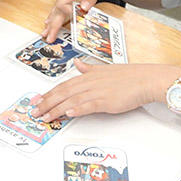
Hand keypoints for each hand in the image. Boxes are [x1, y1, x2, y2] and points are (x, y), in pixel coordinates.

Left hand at [30, 60, 178, 120]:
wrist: (145, 79)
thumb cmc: (128, 76)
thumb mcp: (104, 69)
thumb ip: (89, 68)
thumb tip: (78, 64)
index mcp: (88, 75)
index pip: (64, 85)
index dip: (50, 93)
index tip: (38, 100)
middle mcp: (89, 82)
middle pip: (63, 92)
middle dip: (47, 102)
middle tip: (35, 112)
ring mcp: (97, 92)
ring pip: (72, 100)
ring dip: (57, 109)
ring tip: (45, 117)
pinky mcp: (106, 101)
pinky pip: (89, 105)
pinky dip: (77, 109)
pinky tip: (68, 113)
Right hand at [42, 0, 117, 41]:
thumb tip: (84, 8)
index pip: (65, 2)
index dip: (66, 14)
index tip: (69, 23)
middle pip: (57, 7)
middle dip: (52, 23)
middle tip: (48, 37)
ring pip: (56, 6)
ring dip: (51, 20)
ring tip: (45, 33)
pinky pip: (60, 3)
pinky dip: (55, 13)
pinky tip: (50, 20)